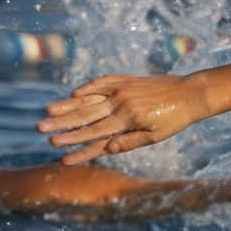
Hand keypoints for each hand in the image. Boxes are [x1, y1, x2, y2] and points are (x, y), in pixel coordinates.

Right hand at [37, 74, 210, 164]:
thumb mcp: (155, 136)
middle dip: (62, 123)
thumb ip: (129, 142)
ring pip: (89, 98)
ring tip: (48, 110)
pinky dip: (87, 87)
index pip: (94, 132)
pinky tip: (74, 94)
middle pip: (86, 115)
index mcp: (128, 119)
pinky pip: (101, 82)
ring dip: (68, 105)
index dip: (74, 140)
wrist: (191, 93)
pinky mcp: (126, 80)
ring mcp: (122, 89)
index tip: (55, 145)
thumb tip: (106, 149)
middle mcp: (121, 102)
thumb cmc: (174, 120)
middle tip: (40, 127)